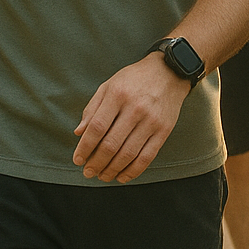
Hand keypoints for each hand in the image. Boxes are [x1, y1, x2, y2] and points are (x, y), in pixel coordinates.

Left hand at [73, 52, 190, 181]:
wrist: (170, 72)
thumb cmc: (134, 79)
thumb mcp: (109, 85)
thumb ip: (92, 108)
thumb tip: (79, 132)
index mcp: (118, 95)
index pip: (97, 128)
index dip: (85, 148)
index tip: (78, 160)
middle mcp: (135, 108)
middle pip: (111, 144)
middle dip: (96, 163)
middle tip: (88, 172)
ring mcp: (152, 120)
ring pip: (128, 153)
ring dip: (112, 169)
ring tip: (103, 176)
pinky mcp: (165, 130)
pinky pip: (148, 156)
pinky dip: (134, 170)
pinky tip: (123, 176)